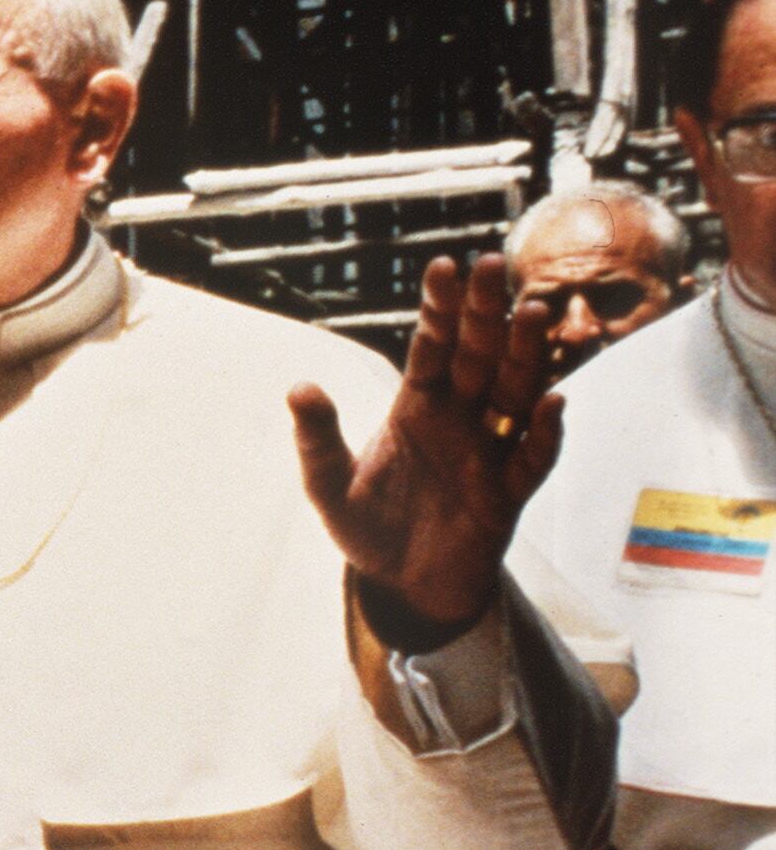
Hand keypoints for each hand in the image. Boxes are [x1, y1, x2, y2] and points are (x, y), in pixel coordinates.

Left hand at [292, 253, 563, 638]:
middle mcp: (461, 418)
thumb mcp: (329, 486)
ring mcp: (490, 451)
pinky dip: (544, 433)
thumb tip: (298, 386)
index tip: (444, 265)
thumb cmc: (367, 529)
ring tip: (532, 314)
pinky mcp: (509, 492)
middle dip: (487, 312)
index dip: (440, 308)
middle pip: (480, 354)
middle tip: (495, 263)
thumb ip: (317, 439)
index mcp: (418, 406)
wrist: (404, 586)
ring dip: (526, 355)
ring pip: (515, 391)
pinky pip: (533, 458)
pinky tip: (551, 404)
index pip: (432, 346)